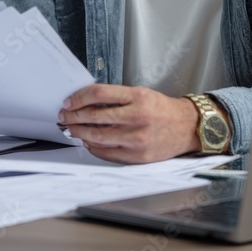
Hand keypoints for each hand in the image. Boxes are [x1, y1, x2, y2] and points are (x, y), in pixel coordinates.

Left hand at [58, 84, 198, 162]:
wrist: (186, 127)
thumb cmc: (162, 109)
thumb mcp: (141, 93)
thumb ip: (117, 97)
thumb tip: (87, 101)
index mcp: (138, 96)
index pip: (99, 94)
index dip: (79, 97)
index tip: (69, 101)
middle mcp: (137, 117)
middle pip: (95, 116)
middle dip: (74, 116)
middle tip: (65, 116)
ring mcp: (138, 139)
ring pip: (98, 136)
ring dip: (80, 133)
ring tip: (72, 129)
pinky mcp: (138, 157)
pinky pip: (108, 153)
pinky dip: (94, 147)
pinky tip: (88, 141)